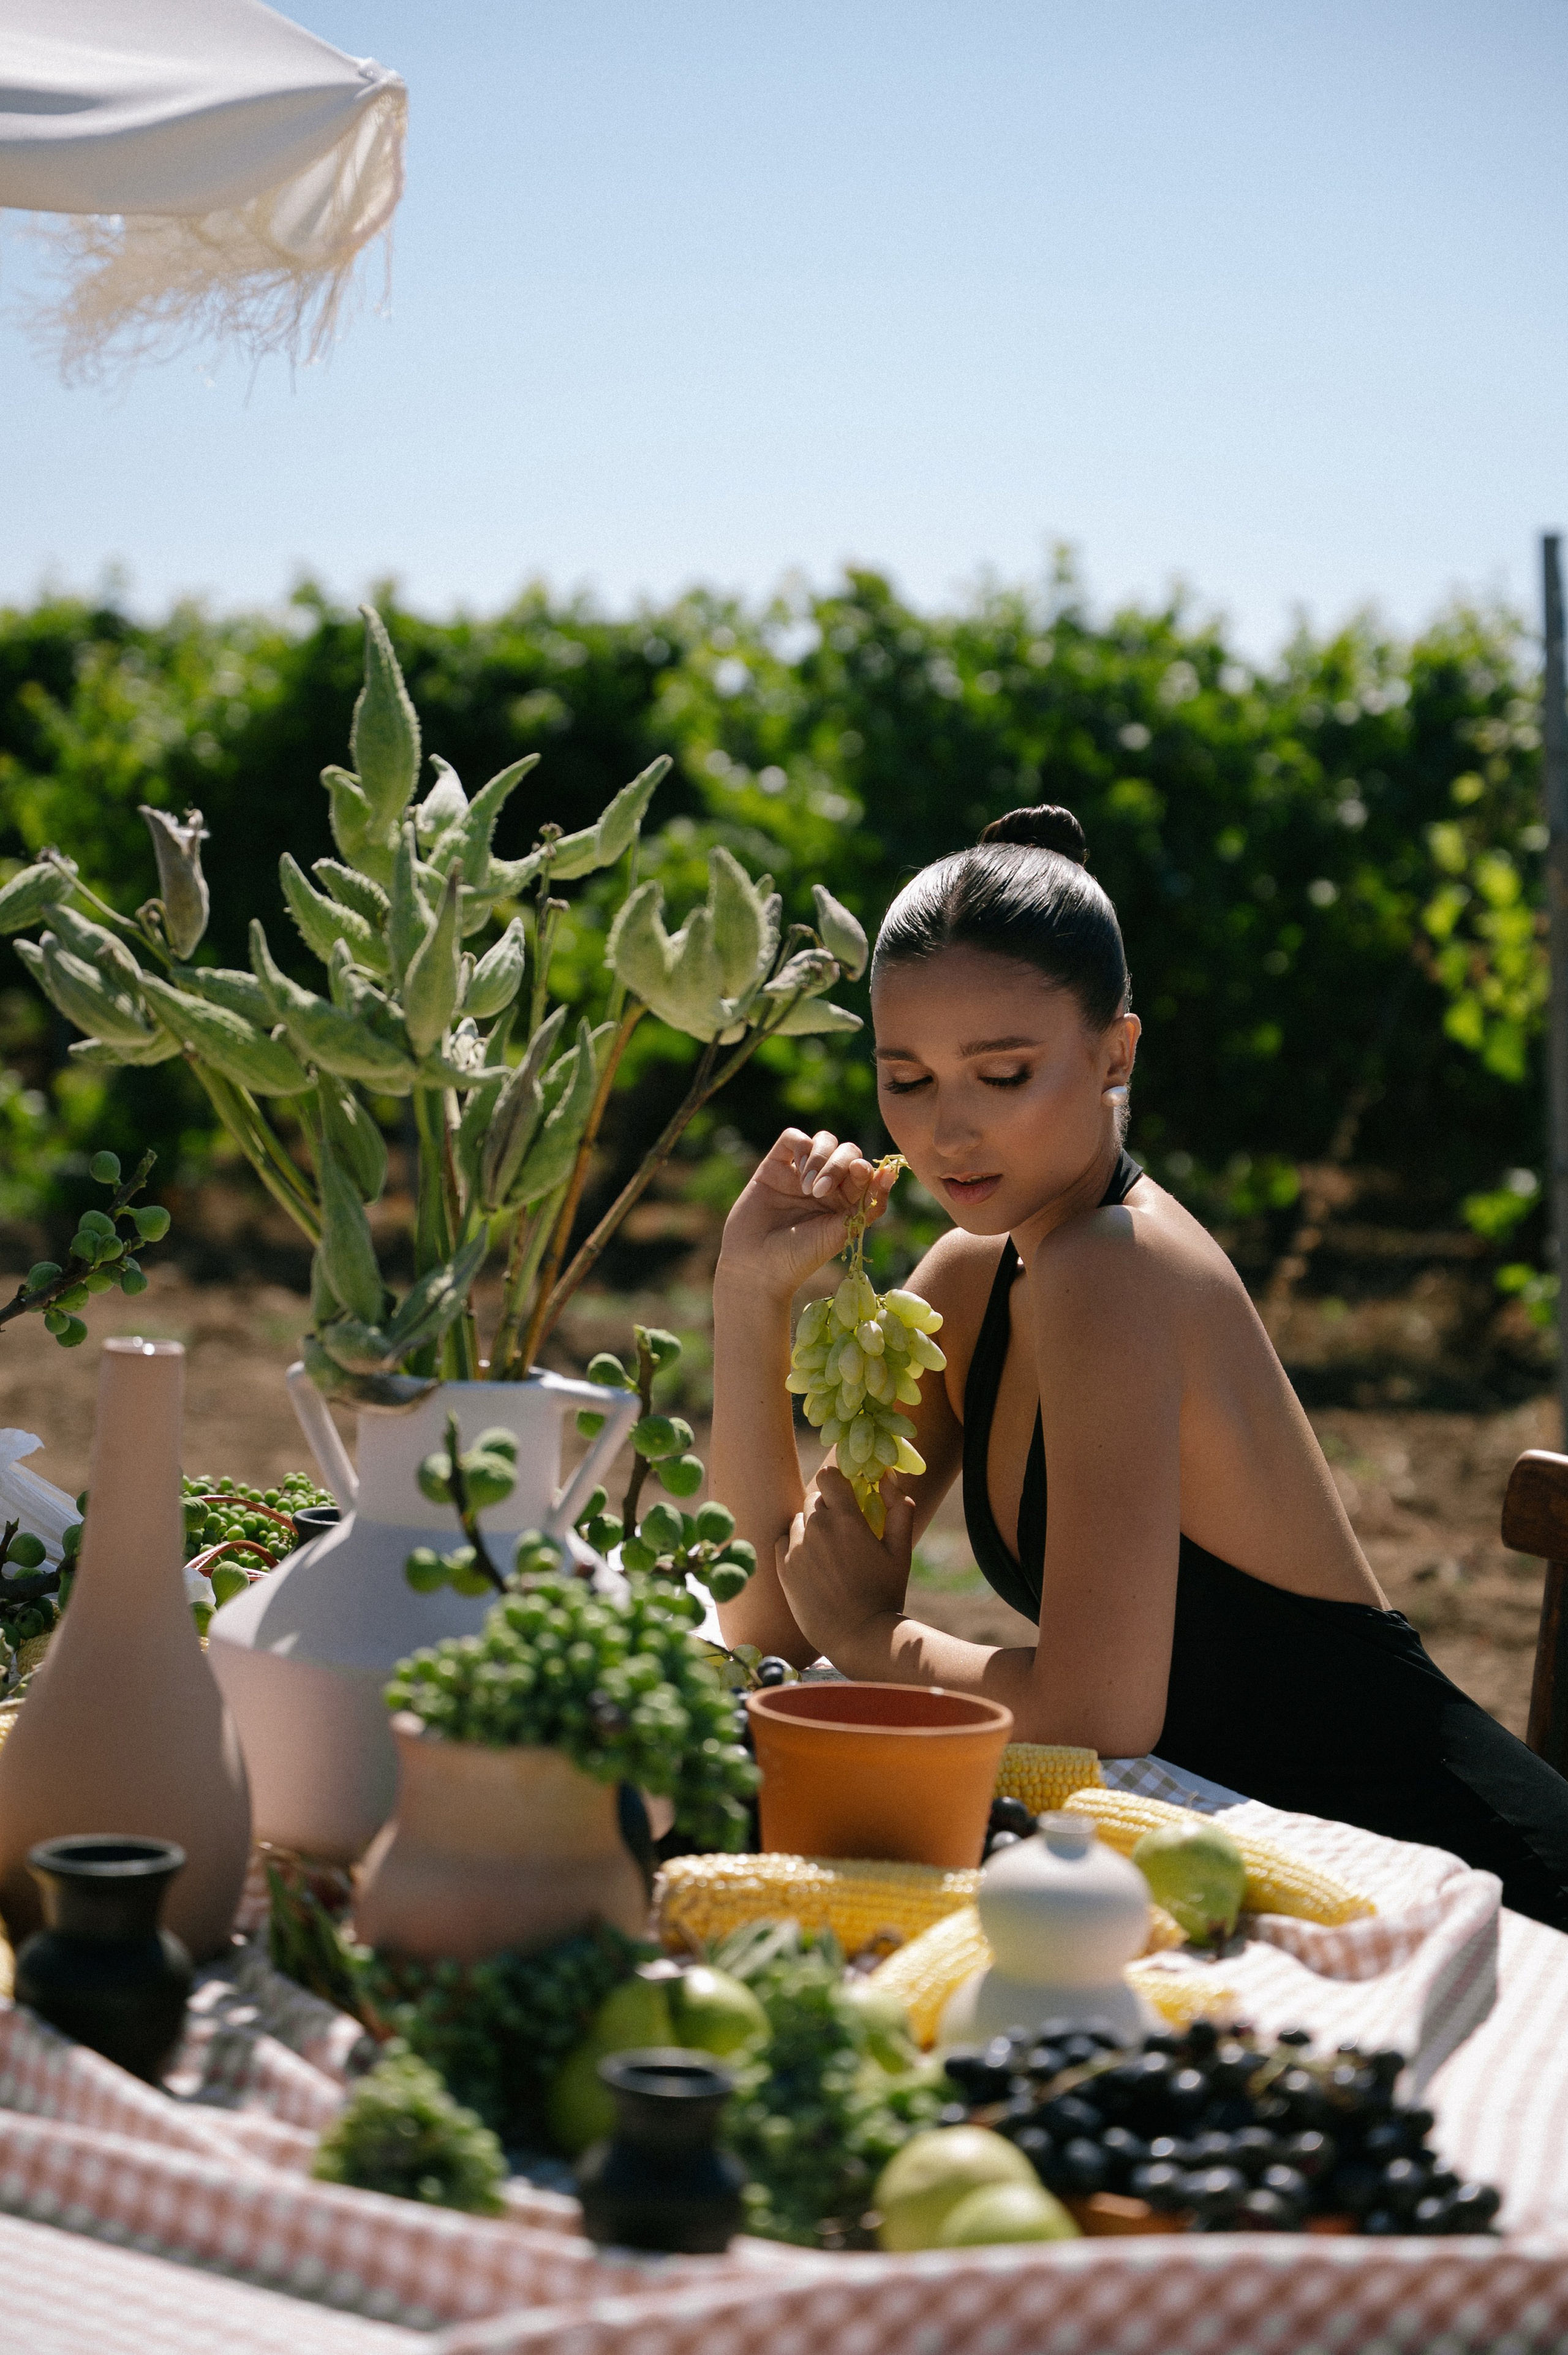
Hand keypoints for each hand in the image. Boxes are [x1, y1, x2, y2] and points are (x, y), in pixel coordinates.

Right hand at [717, 1128, 897, 1304]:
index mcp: (847, 1199)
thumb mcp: (845, 1231)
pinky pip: (793, 1138)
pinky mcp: (775, 1165)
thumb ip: (870, 1202)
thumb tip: (892, 1171)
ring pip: (824, 1140)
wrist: (759, 1265)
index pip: (864, 1168)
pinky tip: (798, 1172)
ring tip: (808, 1188)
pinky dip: (802, 1147)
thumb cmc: (803, 1255)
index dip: (863, 1168)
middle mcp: (826, 1183)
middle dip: (839, 1164)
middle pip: (847, 1150)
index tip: (858, 1176)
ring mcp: (800, 1172)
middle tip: (822, 1192)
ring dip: (822, 1159)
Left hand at [777, 1463, 913, 1663]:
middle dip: (827, 1507)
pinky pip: (783, 1541)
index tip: (844, 1494)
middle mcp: (818, 1527)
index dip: (836, 1481)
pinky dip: (795, 1545)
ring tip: (829, 1553)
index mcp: (848, 1519)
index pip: (828, 1475)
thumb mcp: (900, 1551)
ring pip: (799, 1519)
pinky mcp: (783, 1567)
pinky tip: (812, 1563)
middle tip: (842, 1531)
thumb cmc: (884, 1593)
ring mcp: (797, 1547)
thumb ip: (900, 1510)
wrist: (857, 1635)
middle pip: (813, 1497)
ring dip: (811, 1526)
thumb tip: (891, 1480)